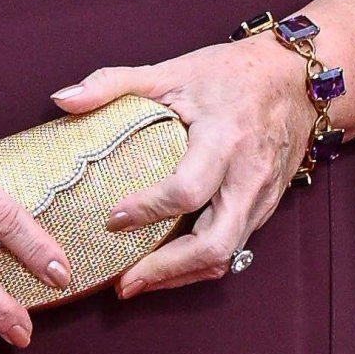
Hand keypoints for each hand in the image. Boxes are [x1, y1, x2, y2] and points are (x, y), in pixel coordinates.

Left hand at [49, 37, 317, 298]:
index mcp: (224, 139)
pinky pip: (234, 248)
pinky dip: (198, 263)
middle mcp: (247, 177)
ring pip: (225, 257)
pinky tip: (167, 265)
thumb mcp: (172, 70)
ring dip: (180, 276)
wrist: (293, 79)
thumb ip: (114, 84)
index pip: (187, 189)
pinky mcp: (264, 209)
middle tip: (123, 283)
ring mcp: (260, 198)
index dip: (148, 208)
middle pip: (214, 244)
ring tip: (136, 283)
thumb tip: (61, 99)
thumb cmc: (230, 72)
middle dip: (167, 270)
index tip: (112, 218)